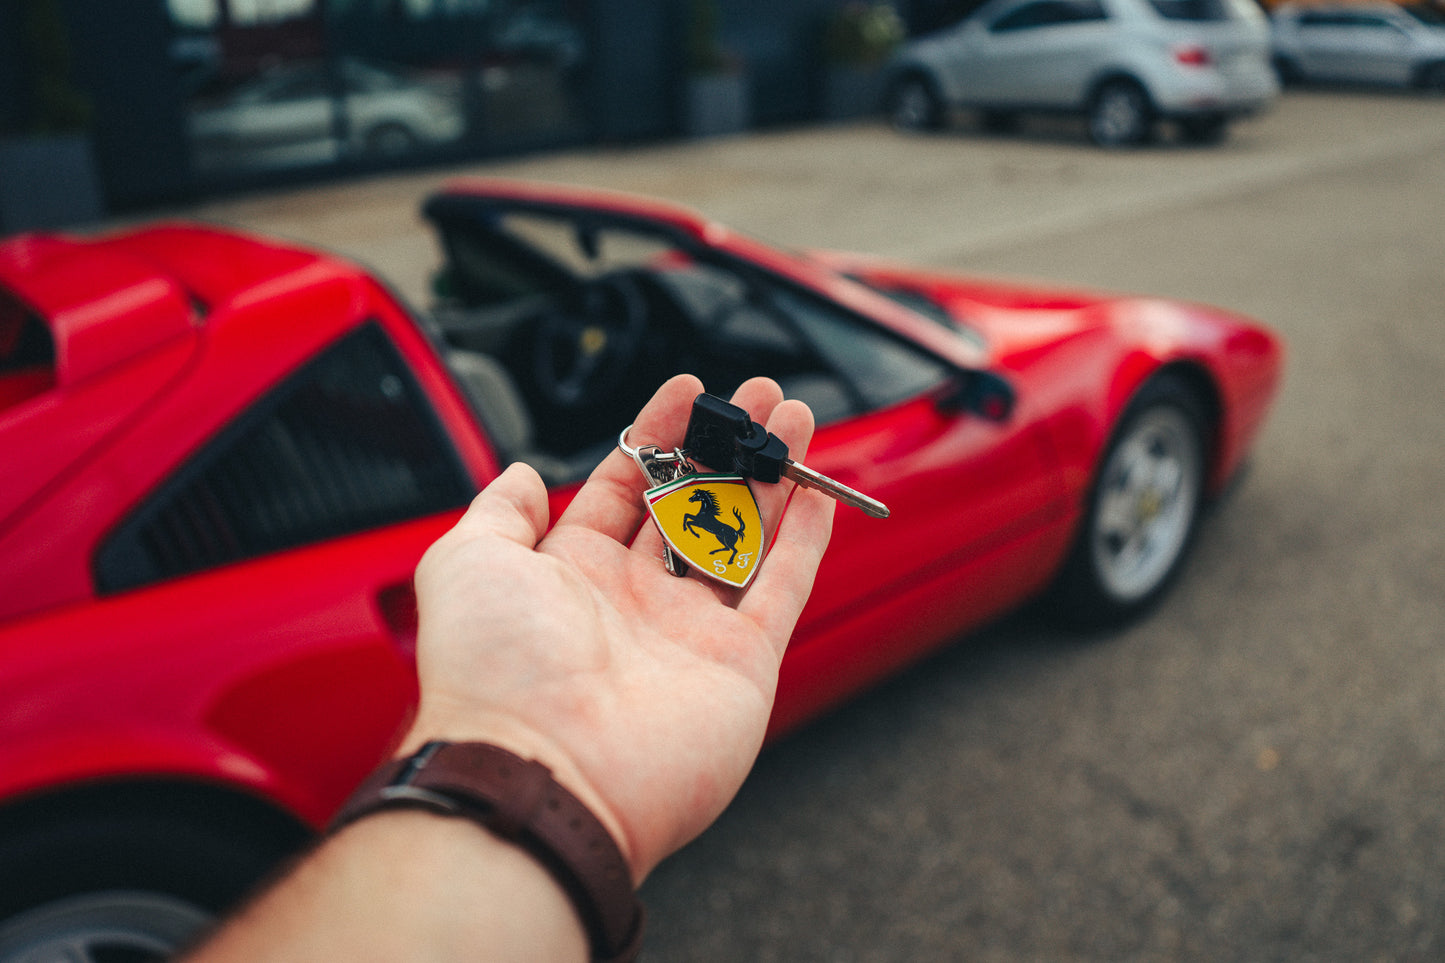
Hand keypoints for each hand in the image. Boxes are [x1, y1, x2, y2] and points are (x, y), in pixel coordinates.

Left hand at [401, 374, 834, 880]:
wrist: (540, 770)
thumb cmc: (492, 671)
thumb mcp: (466, 563)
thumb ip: (498, 512)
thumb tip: (520, 474)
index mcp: (575, 575)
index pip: (629, 488)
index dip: (661, 436)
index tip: (692, 390)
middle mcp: (638, 603)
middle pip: (697, 505)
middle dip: (731, 446)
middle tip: (763, 396)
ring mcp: (693, 634)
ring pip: (747, 536)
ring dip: (775, 476)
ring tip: (800, 417)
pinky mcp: (742, 667)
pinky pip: (782, 589)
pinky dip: (805, 540)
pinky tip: (819, 489)